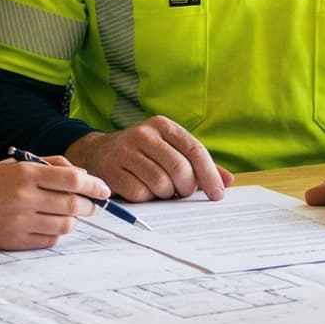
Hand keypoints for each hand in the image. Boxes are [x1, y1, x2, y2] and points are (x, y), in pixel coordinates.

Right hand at [0, 160, 110, 249]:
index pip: (73, 179)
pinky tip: (50, 225)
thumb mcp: (14, 164)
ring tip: (69, 214)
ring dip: (74, 220)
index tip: (104, 189)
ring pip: (65, 225)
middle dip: (90, 205)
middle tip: (93, 204)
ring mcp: (19, 222)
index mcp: (24, 174)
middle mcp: (24, 198)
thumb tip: (83, 174)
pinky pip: (49, 241)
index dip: (95, 185)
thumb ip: (49, 165)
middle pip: (74, 204)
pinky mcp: (14, 242)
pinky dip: (57, 234)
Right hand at [65, 117, 233, 202]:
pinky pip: (140, 193)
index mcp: (162, 125)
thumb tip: (228, 181)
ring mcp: (125, 151)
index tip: (218, 195)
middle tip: (181, 193)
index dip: (209, 175)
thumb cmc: (142, 155)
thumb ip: (198, 165)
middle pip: (180, 169)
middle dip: (186, 188)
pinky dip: (146, 198)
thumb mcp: (169, 151)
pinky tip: (141, 191)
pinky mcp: (111, 170)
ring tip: (160, 190)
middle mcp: (144, 134)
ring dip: (165, 194)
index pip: (194, 150)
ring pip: (161, 183)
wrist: (97, 153)